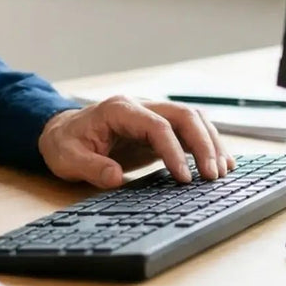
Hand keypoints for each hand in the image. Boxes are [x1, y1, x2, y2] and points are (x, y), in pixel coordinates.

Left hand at [38, 96, 235, 188]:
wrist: (62, 133)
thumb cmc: (65, 144)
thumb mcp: (68, 158)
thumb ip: (91, 167)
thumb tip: (115, 177)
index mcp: (119, 110)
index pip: (157, 125)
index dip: (174, 151)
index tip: (184, 178)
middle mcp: (140, 106)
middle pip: (183, 115)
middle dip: (203, 144)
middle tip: (213, 176)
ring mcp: (151, 116)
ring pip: (192, 120)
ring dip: (211, 143)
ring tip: (223, 172)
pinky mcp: (158, 129)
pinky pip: (188, 132)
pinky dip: (206, 145)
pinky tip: (219, 164)